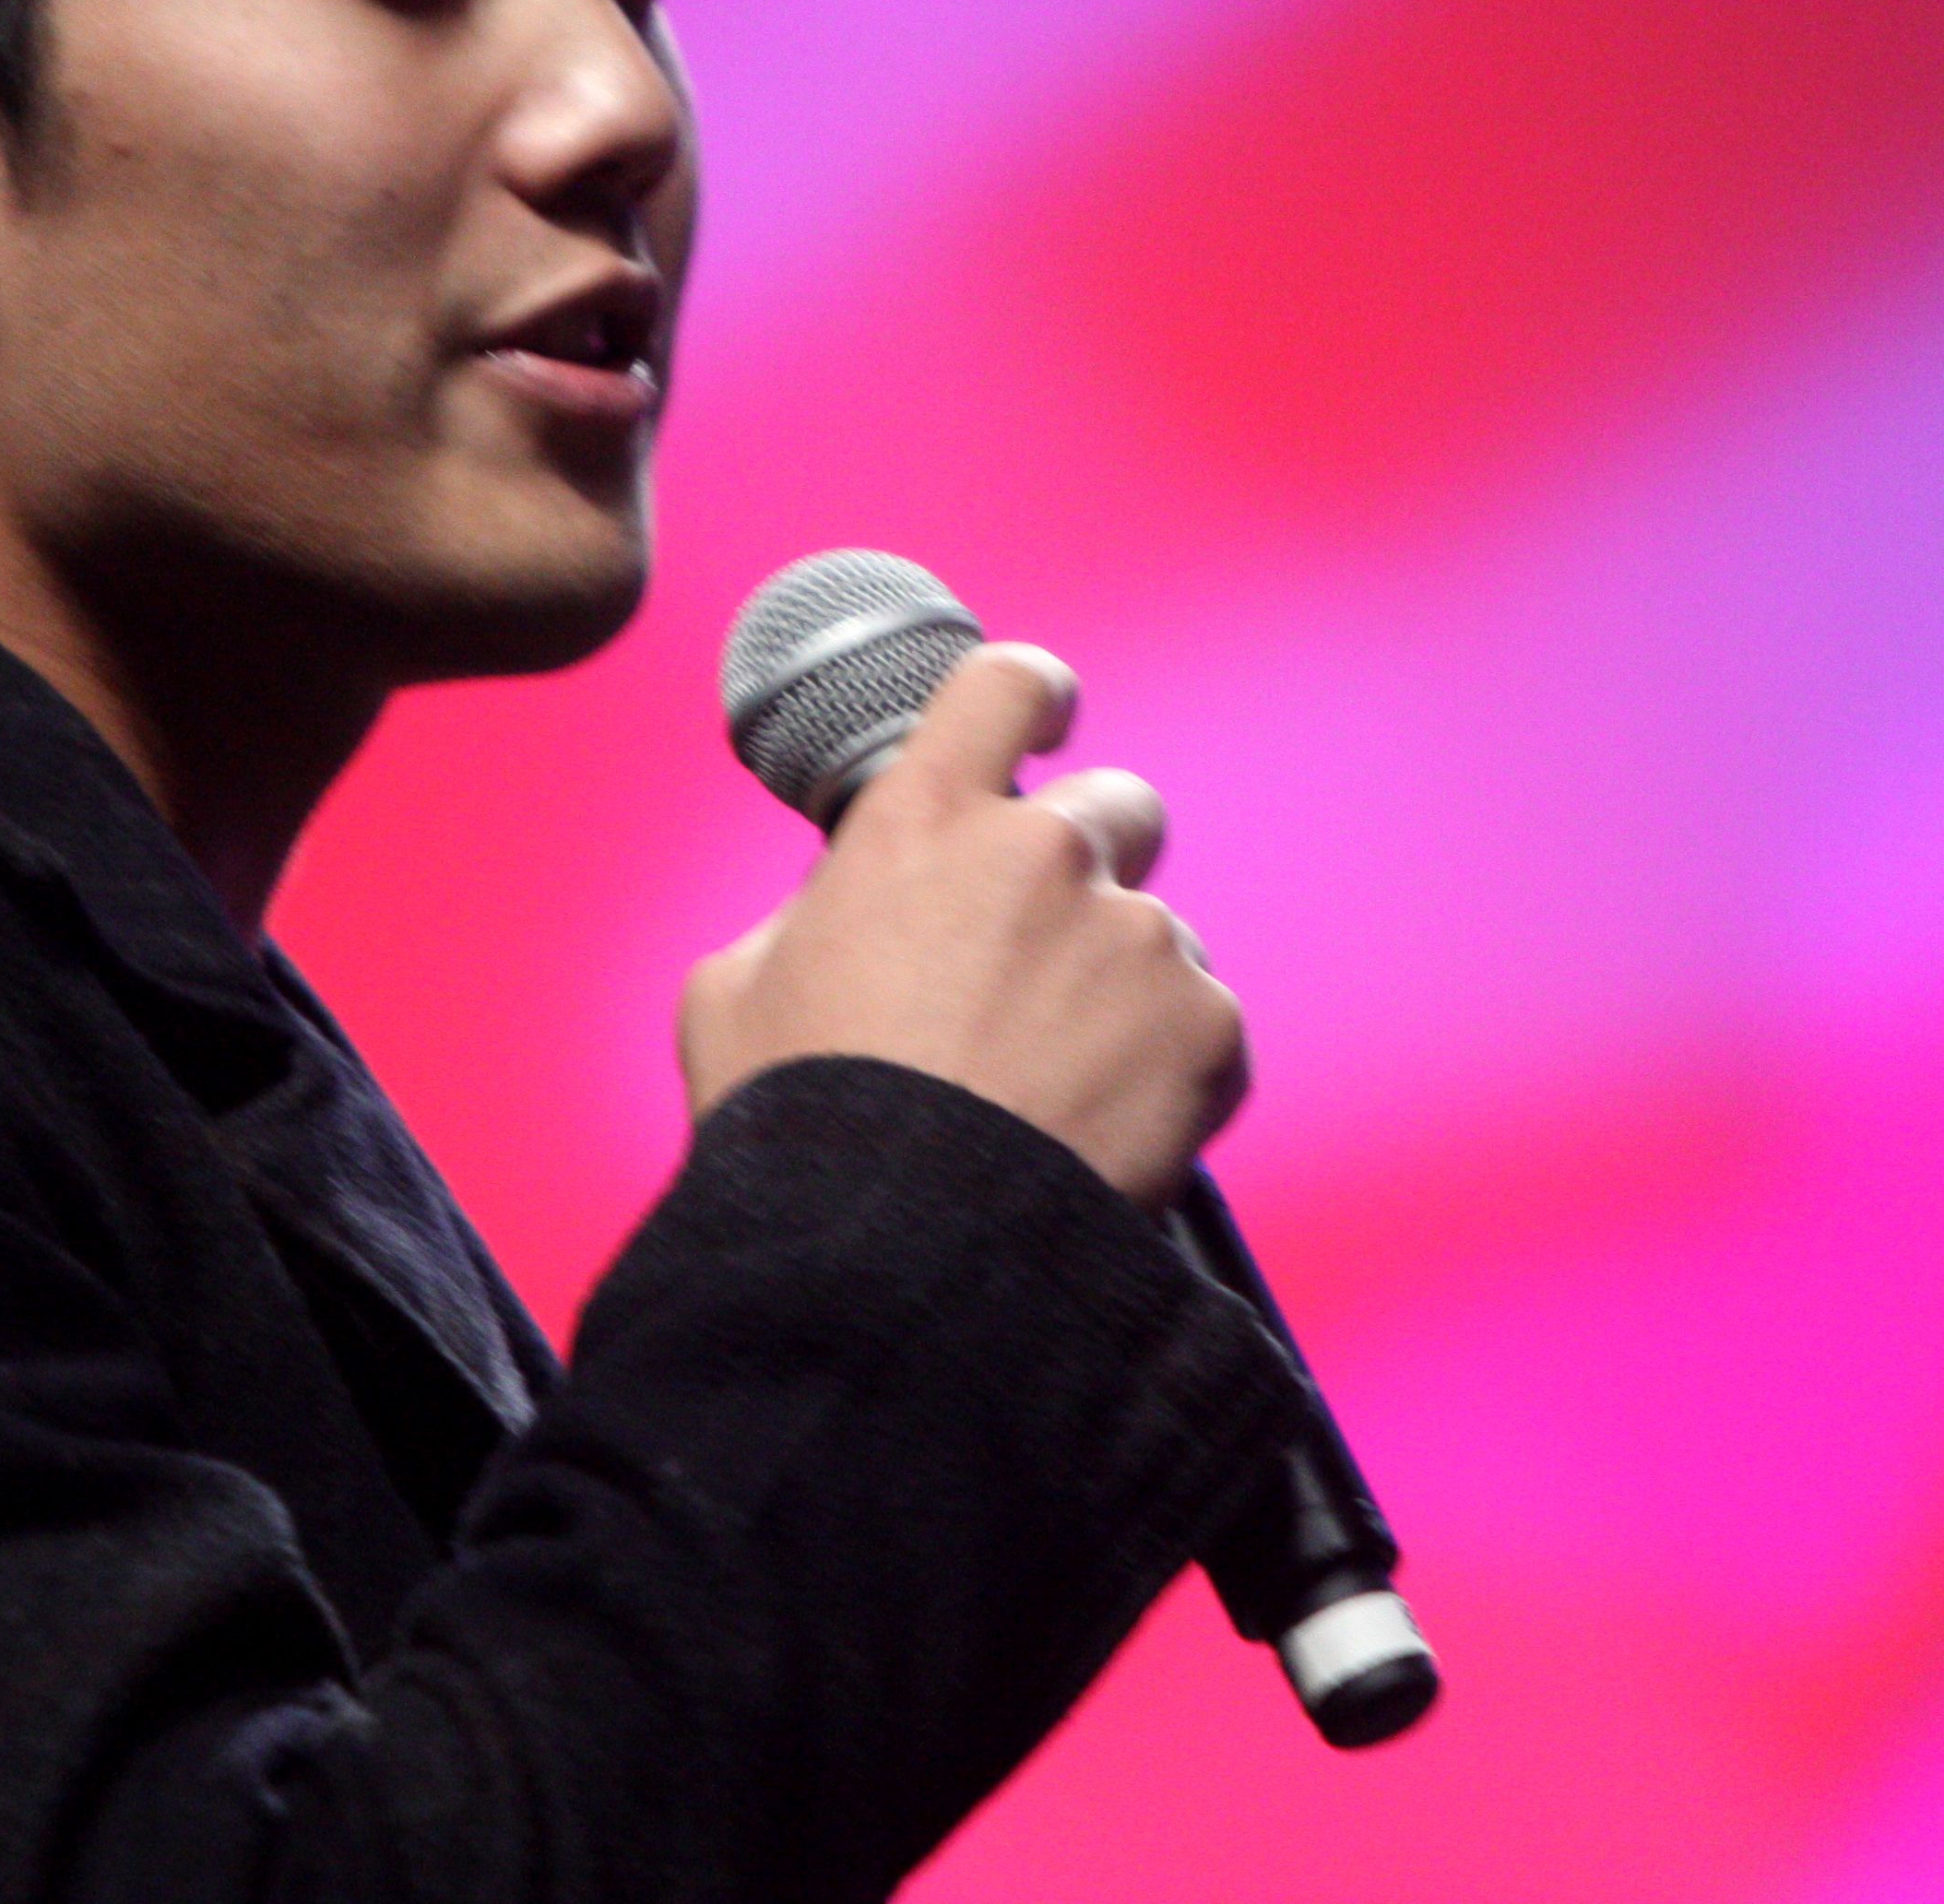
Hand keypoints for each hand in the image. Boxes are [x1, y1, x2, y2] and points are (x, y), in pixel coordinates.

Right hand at [678, 643, 1246, 1206]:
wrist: (896, 1257)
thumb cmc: (800, 1127)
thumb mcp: (738, 986)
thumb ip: (812, 911)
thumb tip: (850, 904)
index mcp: (925, 819)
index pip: (1006, 684)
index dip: (1035, 698)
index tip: (1048, 722)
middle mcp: (1044, 852)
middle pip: (1118, 805)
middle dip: (1092, 867)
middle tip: (1045, 962)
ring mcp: (1135, 936)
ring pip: (1157, 935)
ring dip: (1121, 989)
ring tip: (1053, 1089)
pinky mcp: (1205, 1025)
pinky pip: (1203, 1025)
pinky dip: (1166, 1071)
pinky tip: (1099, 1130)